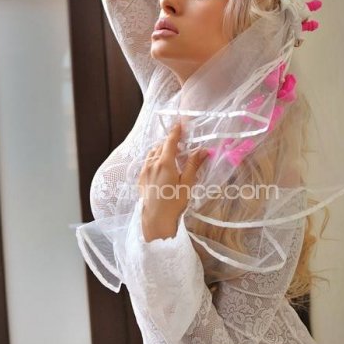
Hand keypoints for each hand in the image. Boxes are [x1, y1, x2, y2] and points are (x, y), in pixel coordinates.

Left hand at [138, 121, 208, 240]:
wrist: (154, 220)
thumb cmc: (173, 203)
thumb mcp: (186, 184)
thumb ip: (193, 165)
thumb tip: (203, 150)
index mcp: (165, 163)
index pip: (170, 141)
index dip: (175, 132)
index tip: (179, 124)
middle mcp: (152, 164)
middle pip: (161, 146)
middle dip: (170, 142)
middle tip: (180, 144)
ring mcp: (144, 171)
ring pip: (152, 153)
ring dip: (161, 150)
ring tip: (170, 154)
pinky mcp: (141, 178)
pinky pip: (147, 162)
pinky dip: (155, 158)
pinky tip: (160, 166)